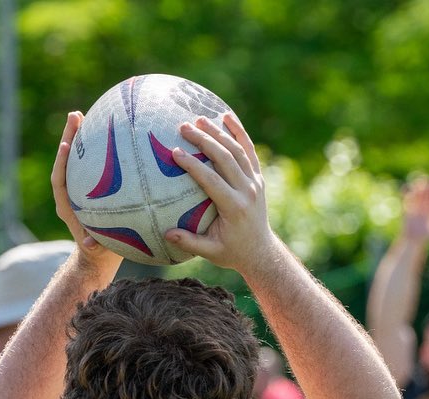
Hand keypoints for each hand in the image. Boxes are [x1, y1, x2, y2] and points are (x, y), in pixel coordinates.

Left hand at [51, 111, 122, 272]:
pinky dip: (93, 148)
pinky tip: (106, 132)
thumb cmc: (100, 251)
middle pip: (65, 162)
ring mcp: (78, 188)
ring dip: (79, 137)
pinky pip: (88, 163)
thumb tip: (90, 245)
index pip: (60, 180)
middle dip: (69, 137)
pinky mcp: (87, 186)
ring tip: (86, 115)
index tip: (65, 145)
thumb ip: (94, 245)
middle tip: (76, 114)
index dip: (62, 163)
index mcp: (67, 206)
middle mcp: (69, 193)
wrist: (97, 255)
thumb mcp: (98, 249)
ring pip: (76, 159)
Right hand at [164, 113, 278, 273]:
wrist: (261, 251)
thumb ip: (190, 242)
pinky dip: (240, 132)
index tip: (175, 152)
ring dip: (219, 132)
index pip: (212, 180)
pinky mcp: (258, 178)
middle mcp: (247, 191)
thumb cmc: (231, 252)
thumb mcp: (211, 253)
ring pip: (238, 150)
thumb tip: (166, 233)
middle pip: (225, 158)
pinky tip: (227, 116)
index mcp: (235, 207)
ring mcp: (255, 182)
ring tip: (199, 119)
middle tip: (184, 127)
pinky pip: (250, 150)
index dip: (193, 165)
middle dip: (204, 140)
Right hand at [401, 177, 428, 241]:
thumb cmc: (426, 238)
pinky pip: (406, 203)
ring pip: (416, 198)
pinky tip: (405, 188)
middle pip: (425, 196)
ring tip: (415, 181)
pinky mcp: (407, 212)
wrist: (413, 242)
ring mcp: (415, 210)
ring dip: (415, 189)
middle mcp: (423, 209)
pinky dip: (405, 195)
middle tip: (426, 177)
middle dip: (425, 187)